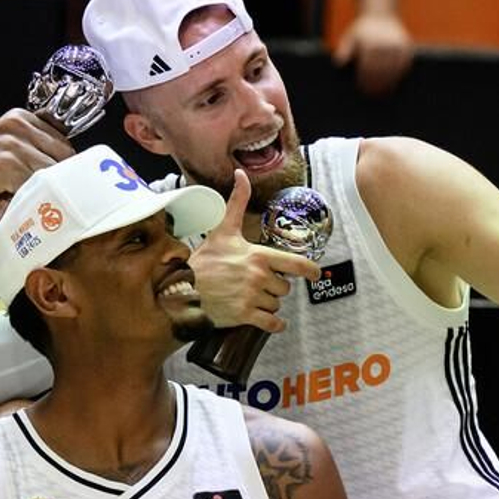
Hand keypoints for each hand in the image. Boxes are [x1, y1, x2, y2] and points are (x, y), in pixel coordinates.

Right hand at [0, 109, 75, 217]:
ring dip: (45, 192)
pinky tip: (17, 202)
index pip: (63, 142)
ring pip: (52, 174)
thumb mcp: (3, 148)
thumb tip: (67, 164)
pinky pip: (36, 186)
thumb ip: (31, 148)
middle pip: (63, 157)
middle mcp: (17, 125)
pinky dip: (31, 200)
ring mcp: (12, 144)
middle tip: (45, 196)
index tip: (57, 182)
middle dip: (58, 180)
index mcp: (19, 117)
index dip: (62, 166)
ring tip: (29, 200)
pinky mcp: (7, 165)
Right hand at [189, 169, 320, 331]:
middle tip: (257, 285)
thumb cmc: (203, 260)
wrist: (182, 289)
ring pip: (276, 305)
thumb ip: (237, 203)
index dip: (311, 270)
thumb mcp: (222, 230)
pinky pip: (271, 324)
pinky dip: (273, 324)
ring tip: (250, 298)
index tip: (315, 274)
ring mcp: (251, 297)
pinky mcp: (243, 315)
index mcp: (258, 256)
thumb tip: (241, 174)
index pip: (297, 264)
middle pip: (284, 288)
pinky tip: (269, 322)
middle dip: (274, 288)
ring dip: (268, 304)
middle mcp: (258, 277)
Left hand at [333, 13, 412, 96]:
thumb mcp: (350, 37)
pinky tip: (395, 81)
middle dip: (377, 84)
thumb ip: (344, 49)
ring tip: (385, 92)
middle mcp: (384, 43)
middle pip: (381, 70)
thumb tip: (339, 63)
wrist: (380, 14)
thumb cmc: (362, 30)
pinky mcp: (406, 45)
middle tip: (374, 95)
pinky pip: (404, 63)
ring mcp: (397, 44)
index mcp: (370, 43)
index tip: (364, 90)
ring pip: (394, 69)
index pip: (368, 68)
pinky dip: (400, 73)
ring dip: (390, 82)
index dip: (366, 81)